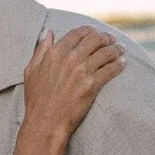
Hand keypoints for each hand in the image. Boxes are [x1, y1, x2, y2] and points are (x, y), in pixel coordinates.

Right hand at [21, 24, 122, 143]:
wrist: (46, 123)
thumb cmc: (37, 100)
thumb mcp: (31, 71)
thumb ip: (41, 50)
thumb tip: (48, 33)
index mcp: (55, 53)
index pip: (78, 33)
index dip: (90, 30)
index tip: (97, 33)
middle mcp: (70, 58)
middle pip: (95, 39)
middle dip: (106, 37)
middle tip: (113, 40)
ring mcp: (82, 71)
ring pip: (106, 52)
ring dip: (116, 49)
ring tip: (121, 49)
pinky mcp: (92, 85)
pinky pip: (111, 69)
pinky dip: (119, 64)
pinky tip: (123, 63)